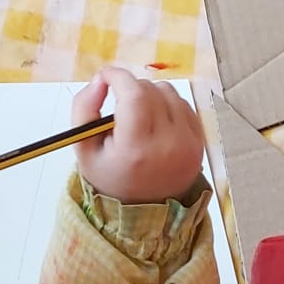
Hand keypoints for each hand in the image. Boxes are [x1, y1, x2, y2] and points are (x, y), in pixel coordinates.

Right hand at [71, 67, 204, 205]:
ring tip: (138, 115)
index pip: (134, 95)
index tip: (105, 76)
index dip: (117, 77)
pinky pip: (182, 102)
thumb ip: (84, 108)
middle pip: (148, 90)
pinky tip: (155, 121)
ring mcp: (188, 143)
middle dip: (129, 88)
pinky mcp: (199, 141)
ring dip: (148, 94)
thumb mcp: (84, 148)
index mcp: (136, 149)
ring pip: (167, 91)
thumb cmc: (112, 175)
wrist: (146, 207)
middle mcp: (168, 145)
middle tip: (119, 104)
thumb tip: (100, 79)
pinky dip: (166, 103)